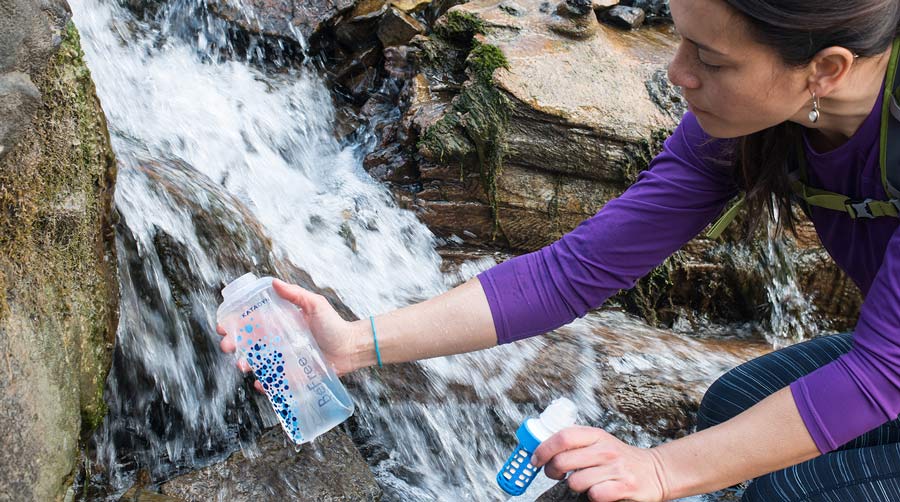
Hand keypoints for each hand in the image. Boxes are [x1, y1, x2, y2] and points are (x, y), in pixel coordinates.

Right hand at [217, 278, 365, 392]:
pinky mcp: (293, 375)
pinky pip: (275, 381)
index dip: (236, 325)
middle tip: (227, 347)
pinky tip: (260, 383)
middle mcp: (280, 341)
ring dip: (246, 364)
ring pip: (258, 363)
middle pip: (250, 344)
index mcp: (281, 323)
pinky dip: (265, 384)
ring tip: (243, 365)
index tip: (223, 326)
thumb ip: (295, 294)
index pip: (253, 323)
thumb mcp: (315, 305)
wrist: (351, 348)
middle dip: (234, 345)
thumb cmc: (334, 325)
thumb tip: (273, 282)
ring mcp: (285, 359)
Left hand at [531, 426, 669, 501]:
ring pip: (575, 481)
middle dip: (551, 471)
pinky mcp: (624, 487)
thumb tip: (543, 447)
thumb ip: (576, 443)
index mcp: (596, 435)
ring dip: (574, 485)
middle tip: (554, 474)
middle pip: (563, 460)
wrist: (655, 471)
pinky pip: (595, 494)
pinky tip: (598, 490)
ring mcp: (616, 468)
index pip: (563, 436)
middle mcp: (605, 449)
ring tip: (584, 483)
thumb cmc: (621, 458)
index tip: (536, 459)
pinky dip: (592, 496)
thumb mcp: (600, 442)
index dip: (543, 449)